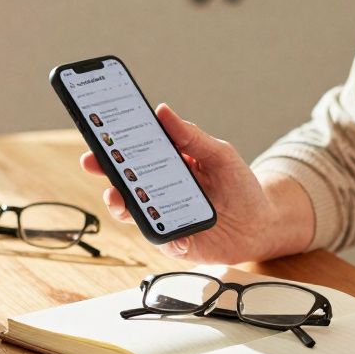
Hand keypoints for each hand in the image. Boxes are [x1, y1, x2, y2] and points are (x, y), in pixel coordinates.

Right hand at [78, 104, 309, 262]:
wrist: (260, 225)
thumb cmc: (240, 186)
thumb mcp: (220, 154)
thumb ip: (192, 136)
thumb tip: (163, 111)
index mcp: (168, 163)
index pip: (134, 151)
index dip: (112, 143)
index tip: (97, 133)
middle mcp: (159, 190)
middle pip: (124, 180)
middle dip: (105, 170)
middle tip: (94, 163)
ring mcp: (164, 216)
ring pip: (132, 212)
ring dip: (122, 205)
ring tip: (121, 199)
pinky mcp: (175, 242)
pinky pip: (163, 241)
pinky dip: (168, 239)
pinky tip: (177, 236)